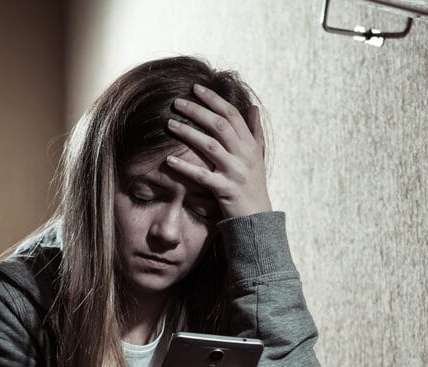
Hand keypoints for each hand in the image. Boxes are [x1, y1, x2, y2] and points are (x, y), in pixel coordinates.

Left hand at [166, 84, 271, 218]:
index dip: (214, 99)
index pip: (232, 114)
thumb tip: (253, 107)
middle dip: (197, 111)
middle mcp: (244, 155)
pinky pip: (202, 176)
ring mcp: (235, 172)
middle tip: (177, 102)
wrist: (257, 218)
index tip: (196, 88)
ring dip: (188, 133)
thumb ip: (255, 131)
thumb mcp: (258, 157)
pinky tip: (169, 160)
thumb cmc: (253, 186)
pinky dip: (185, 167)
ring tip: (169, 124)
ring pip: (210, 146)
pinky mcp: (226, 190)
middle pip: (220, 125)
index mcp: (250, 145)